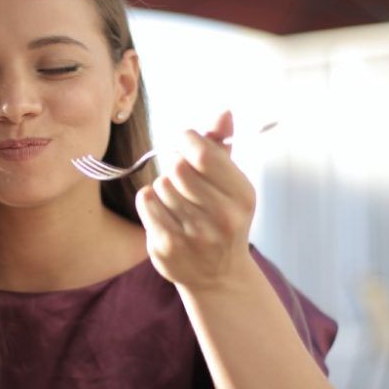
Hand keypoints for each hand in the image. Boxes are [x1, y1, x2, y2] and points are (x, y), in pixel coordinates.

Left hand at [135, 110, 256, 290]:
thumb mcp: (232, 185)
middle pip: (178, 168)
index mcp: (242, 196)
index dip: (187, 141)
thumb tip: (224, 112)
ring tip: (178, 201)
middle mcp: (222, 218)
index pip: (203, 154)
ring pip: (161, 184)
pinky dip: (150, 201)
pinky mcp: (167, 247)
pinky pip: (146, 202)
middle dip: (175, 165)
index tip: (186, 144)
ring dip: (164, 186)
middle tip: (181, 176)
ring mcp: (194, 235)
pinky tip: (164, 212)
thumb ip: (223, 147)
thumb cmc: (223, 219)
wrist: (219, 276)